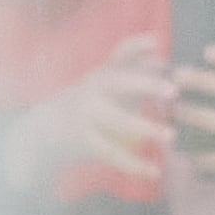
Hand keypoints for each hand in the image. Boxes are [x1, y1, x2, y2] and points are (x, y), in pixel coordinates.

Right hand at [5, 37, 173, 190]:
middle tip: (173, 91)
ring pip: (118, 121)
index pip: (118, 55)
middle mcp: (91, 91)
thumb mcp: (101, 81)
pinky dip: (134, 164)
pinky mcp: (82, 141)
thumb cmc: (85, 103)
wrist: (41, 131)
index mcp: (100, 75)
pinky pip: (111, 153)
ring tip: (171, 136)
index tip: (157, 42)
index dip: (136, 47)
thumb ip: (129, 68)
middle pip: (119, 83)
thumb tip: (160, 54)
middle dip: (146, 85)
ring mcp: (85, 116)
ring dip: (145, 128)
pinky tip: (154, 172)